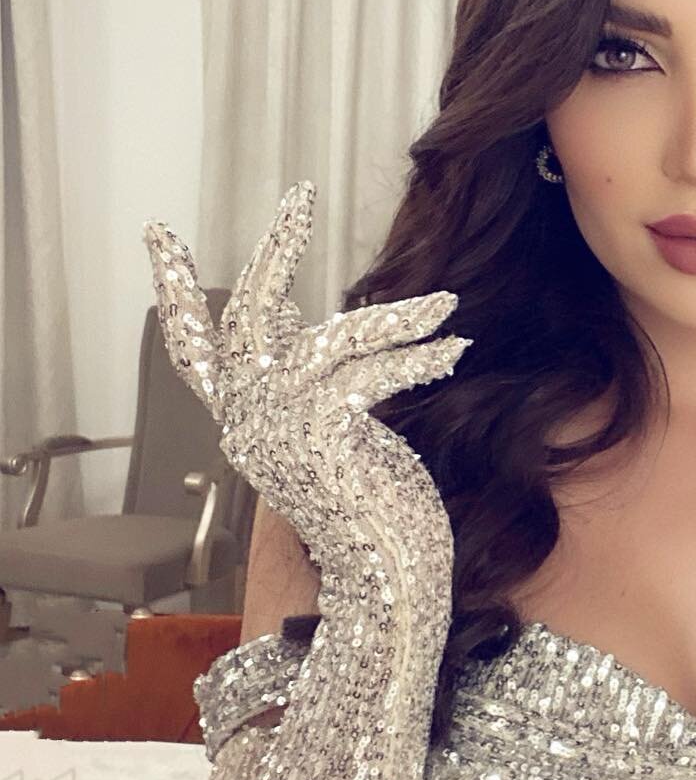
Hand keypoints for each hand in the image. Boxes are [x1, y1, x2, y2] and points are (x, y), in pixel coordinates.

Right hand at [141, 181, 470, 576]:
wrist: (390, 582)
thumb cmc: (377, 513)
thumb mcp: (339, 436)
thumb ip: (316, 383)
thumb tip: (311, 323)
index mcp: (248, 424)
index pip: (195, 352)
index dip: (174, 292)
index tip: (158, 236)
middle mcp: (249, 424)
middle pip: (245, 319)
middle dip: (274, 250)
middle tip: (300, 196)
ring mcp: (280, 430)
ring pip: (329, 342)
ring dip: (397, 320)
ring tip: (447, 306)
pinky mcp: (320, 436)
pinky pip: (368, 372)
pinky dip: (417, 356)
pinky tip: (454, 348)